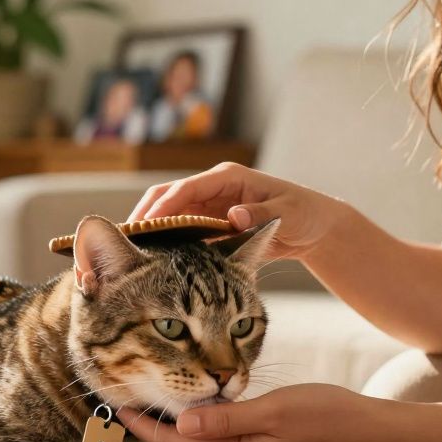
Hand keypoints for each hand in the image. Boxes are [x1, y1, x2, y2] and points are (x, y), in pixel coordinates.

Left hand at [117, 384, 373, 441]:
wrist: (359, 430)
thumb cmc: (320, 413)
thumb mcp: (270, 410)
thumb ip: (223, 420)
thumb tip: (180, 425)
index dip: (142, 425)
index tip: (116, 405)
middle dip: (147, 429)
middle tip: (120, 403)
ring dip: (166, 432)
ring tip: (142, 407)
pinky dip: (190, 435)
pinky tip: (182, 415)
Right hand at [127, 163, 345, 260]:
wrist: (315, 229)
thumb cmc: (306, 214)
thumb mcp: (288, 213)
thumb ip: (261, 214)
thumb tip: (234, 215)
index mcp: (227, 178)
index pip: (185, 189)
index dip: (162, 207)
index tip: (144, 227)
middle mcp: (213, 189)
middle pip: (167, 198)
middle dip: (145, 217)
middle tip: (125, 241)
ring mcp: (210, 208)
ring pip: (170, 216)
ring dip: (151, 232)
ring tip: (131, 255)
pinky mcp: (211, 226)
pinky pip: (181, 233)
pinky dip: (166, 245)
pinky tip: (153, 263)